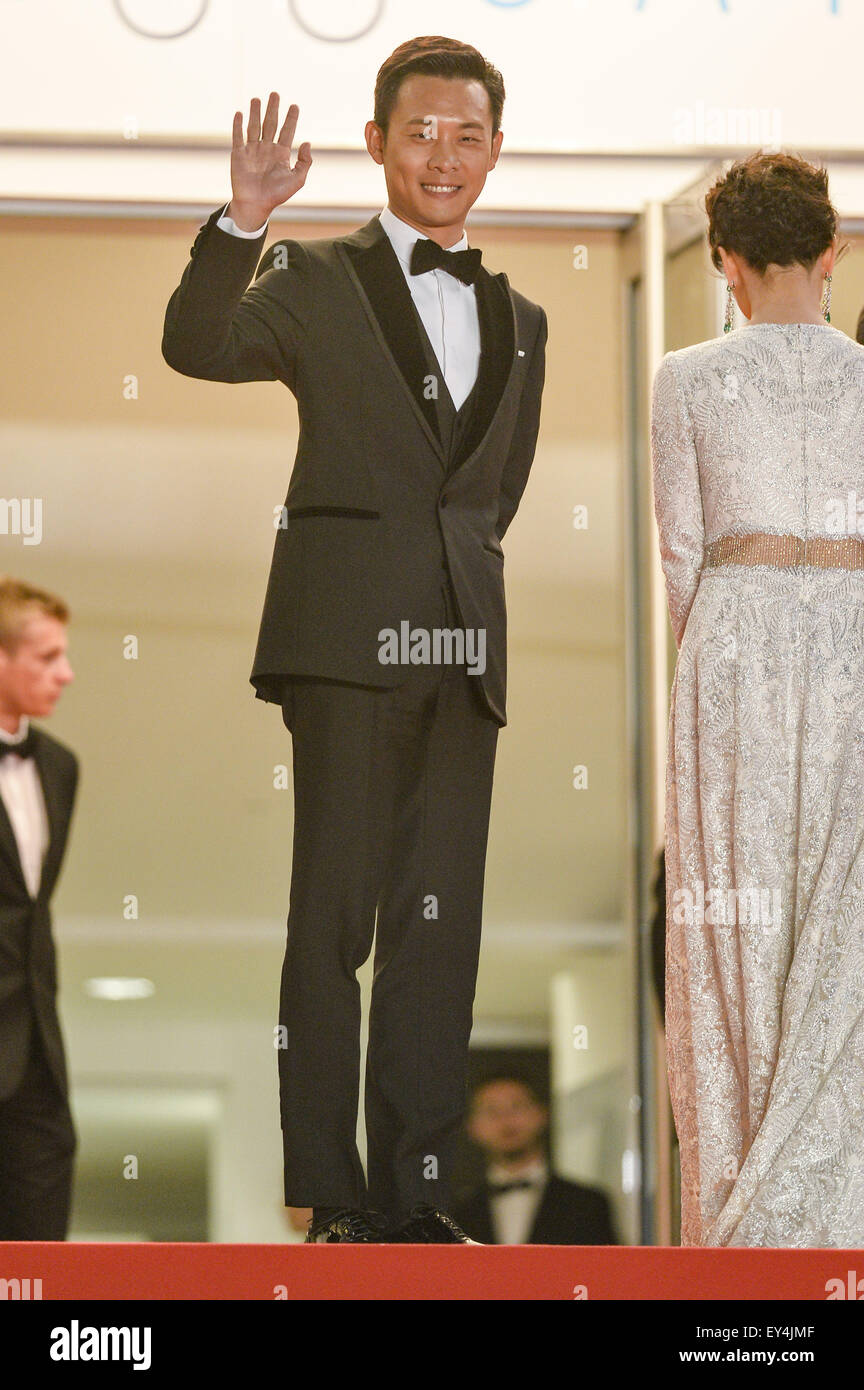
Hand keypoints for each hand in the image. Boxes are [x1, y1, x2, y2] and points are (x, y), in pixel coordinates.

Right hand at [228, 93, 311, 229]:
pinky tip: (240, 113)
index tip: (295, 106)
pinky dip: (238, 124)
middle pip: (270, 124)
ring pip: (254, 126)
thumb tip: (308, 142)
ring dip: (255, 112)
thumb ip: (305, 162)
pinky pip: (238, 136)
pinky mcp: (239, 154)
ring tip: (257, 99)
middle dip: (273, 109)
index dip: (291, 119)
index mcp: (281, 154)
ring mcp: (252, 150)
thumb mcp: (297, 180)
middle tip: (275, 94)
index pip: (287, 131)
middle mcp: (267, 149)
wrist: (255, 205)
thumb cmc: (277, 195)